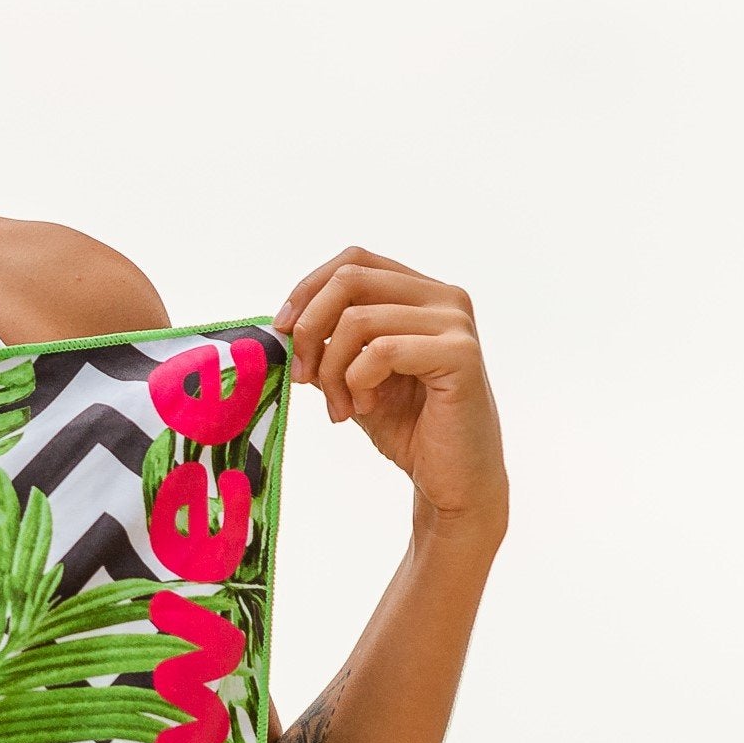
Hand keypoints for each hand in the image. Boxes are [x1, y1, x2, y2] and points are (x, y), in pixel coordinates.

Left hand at [272, 245, 507, 549]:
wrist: (453, 481)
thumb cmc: (408, 428)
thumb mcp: (354, 373)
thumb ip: (328, 340)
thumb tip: (282, 322)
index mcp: (421, 293)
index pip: (353, 261)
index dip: (309, 289)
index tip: (282, 330)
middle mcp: (444, 297)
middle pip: (350, 280)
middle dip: (310, 328)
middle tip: (304, 376)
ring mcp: (455, 323)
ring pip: (358, 320)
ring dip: (332, 370)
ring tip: (342, 406)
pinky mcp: (461, 355)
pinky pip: (381, 351)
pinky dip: (358, 381)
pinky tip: (366, 407)